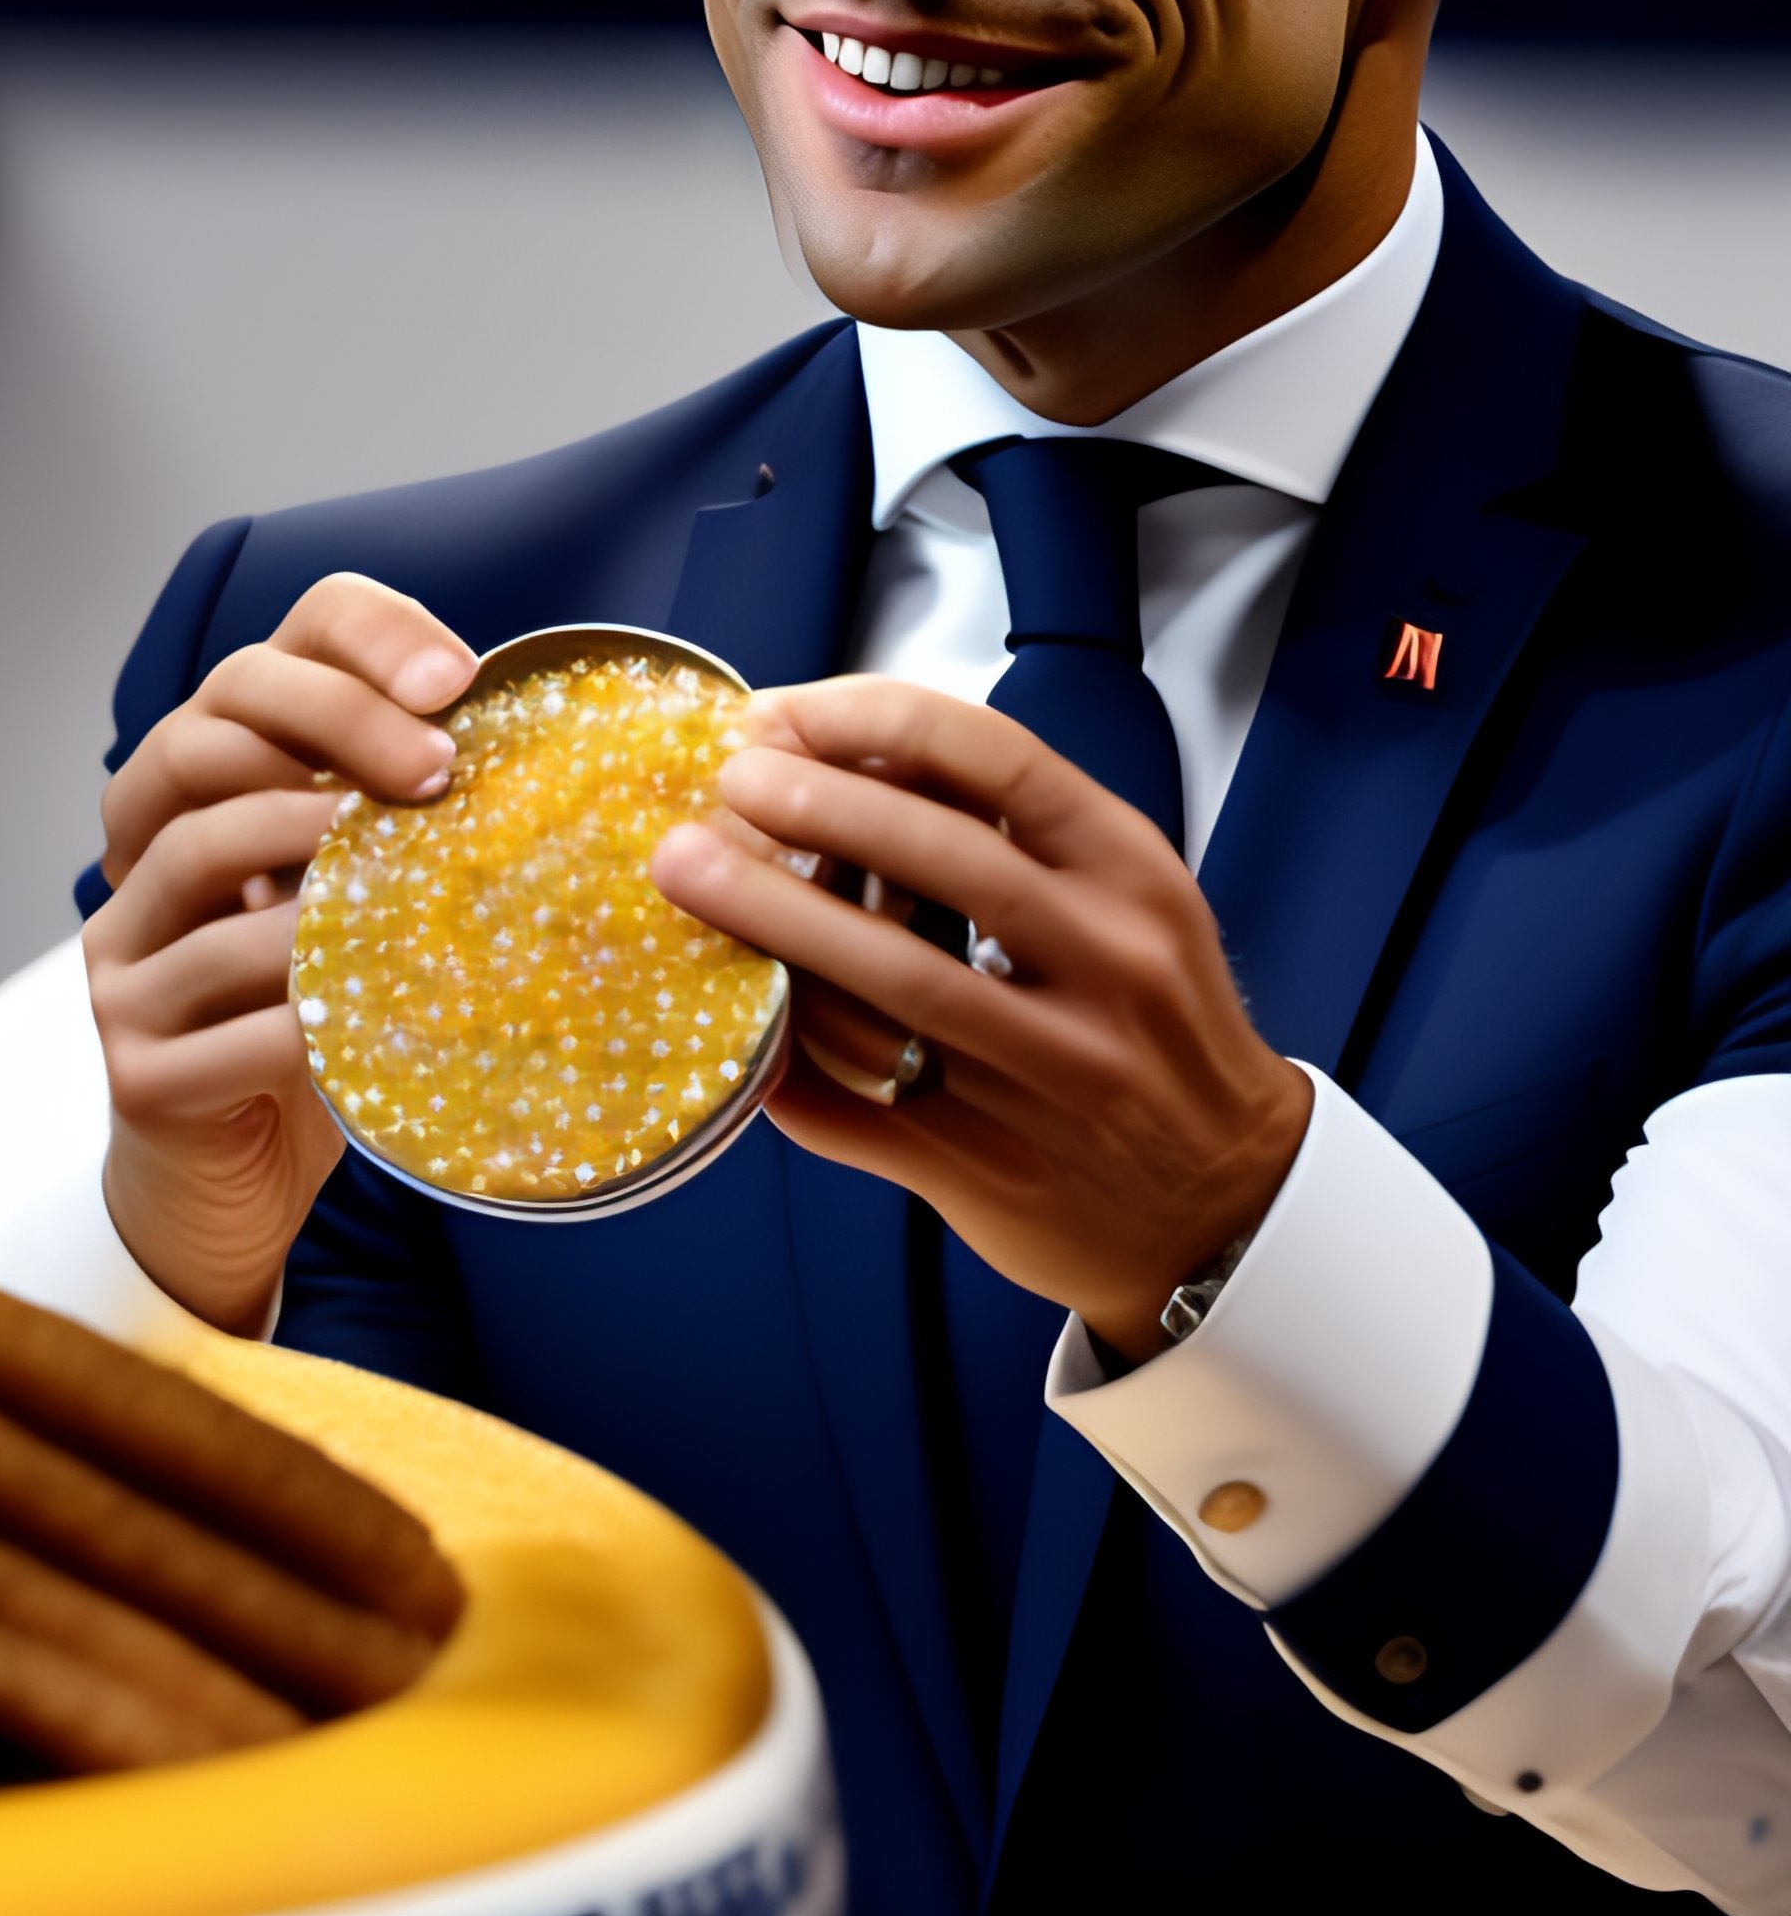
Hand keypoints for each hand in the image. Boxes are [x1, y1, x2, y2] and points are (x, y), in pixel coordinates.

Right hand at [84, 573, 475, 1332]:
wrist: (233, 1183)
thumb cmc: (320, 1019)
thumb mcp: (364, 904)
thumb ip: (405, 826)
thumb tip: (545, 754)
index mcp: (197, 797)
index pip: (263, 660)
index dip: (354, 645)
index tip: (457, 679)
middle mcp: (138, 857)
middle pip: (204, 735)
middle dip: (333, 729)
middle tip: (438, 771)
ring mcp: (120, 961)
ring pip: (199, 856)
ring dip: (313, 858)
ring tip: (402, 875)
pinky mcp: (135, 1064)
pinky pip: (224, 1018)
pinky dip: (310, 1012)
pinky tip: (378, 1016)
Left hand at [650, 677, 1310, 1360]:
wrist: (1225, 1203)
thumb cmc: (1151, 1028)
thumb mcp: (1127, 902)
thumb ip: (1012, 831)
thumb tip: (846, 750)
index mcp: (1133, 876)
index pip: (996, 759)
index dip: (874, 721)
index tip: (788, 712)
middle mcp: (1105, 967)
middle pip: (939, 860)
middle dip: (813, 806)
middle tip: (727, 782)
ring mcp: (1049, 1076)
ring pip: (890, 985)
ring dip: (772, 919)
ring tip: (690, 869)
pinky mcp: (990, 1168)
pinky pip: (860, 1106)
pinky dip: (785, 1056)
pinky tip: (730, 1013)